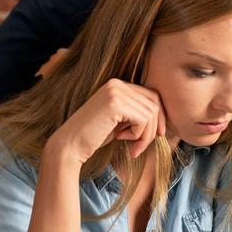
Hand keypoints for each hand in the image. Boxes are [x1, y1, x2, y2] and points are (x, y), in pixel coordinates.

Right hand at [47, 79, 165, 163]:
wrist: (70, 145)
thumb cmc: (94, 136)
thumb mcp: (119, 120)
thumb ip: (136, 113)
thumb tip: (162, 117)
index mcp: (117, 84)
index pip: (151, 95)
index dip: (159, 116)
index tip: (158, 134)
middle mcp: (117, 83)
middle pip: (154, 103)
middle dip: (154, 127)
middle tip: (143, 145)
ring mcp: (116, 91)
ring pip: (150, 114)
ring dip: (146, 136)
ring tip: (133, 148)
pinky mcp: (116, 104)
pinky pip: (143, 120)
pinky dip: (140, 136)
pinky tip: (124, 141)